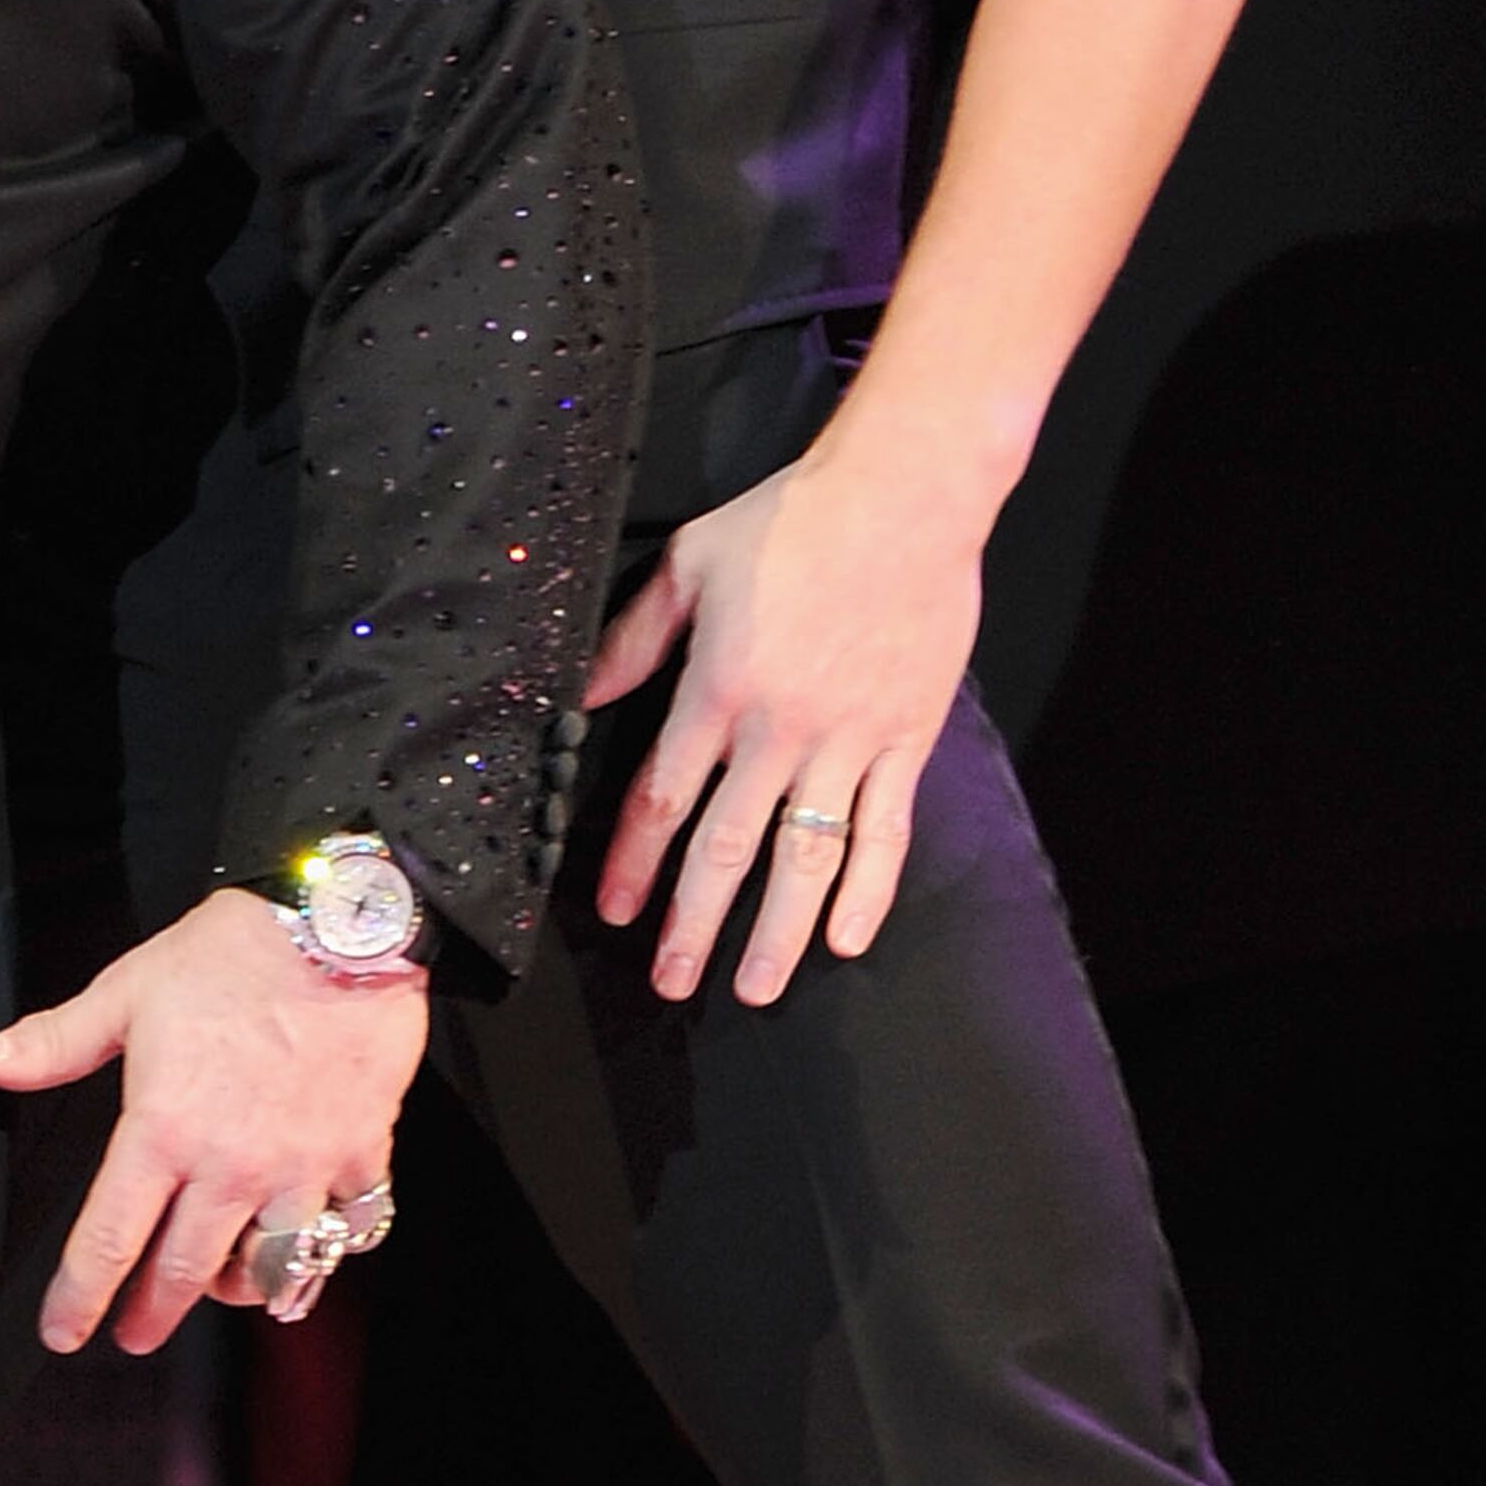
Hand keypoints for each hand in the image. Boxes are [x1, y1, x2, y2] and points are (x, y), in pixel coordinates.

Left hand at [0, 887, 425, 1357]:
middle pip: (185, 1273)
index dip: (81, 1297)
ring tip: (223, 1285)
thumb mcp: (129, 990)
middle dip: (154, 1313)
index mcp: (165, 1130)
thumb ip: (55, 1041)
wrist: (341, 926)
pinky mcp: (358, 1154)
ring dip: (241, 1288)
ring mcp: (301, 1169)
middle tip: (136, 1334)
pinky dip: (329, 1245)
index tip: (66, 1331)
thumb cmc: (233, 953)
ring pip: (270, 1269)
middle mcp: (231, 1166)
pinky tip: (313, 1240)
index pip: (110, 1239)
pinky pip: (347, 1228)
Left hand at [581, 425, 980, 1004]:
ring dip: (778, 930)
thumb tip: (581, 696)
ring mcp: (849, 740)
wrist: (902, 498)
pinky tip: (848, 938)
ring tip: (754, 987)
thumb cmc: (790, 522)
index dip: (634, 860)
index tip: (615, 911)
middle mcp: (780, 729)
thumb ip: (634, 639)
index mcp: (718, 688)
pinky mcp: (905, 739)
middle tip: (674, 981)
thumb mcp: (690, 564)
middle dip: (695, 922)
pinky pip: (885, 831)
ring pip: (806, 855)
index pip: (664, 796)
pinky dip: (868, 889)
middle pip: (728, 847)